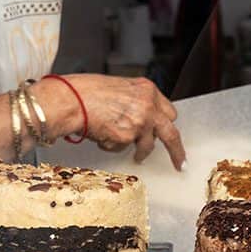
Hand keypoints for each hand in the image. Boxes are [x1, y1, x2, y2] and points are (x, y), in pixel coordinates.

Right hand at [46, 74, 185, 169]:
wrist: (70, 100)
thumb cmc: (86, 91)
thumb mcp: (120, 88)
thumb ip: (136, 102)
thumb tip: (142, 119)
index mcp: (147, 90)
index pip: (169, 112)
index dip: (167, 126)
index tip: (172, 136)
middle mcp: (148, 105)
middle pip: (171, 133)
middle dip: (176, 150)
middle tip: (180, 163)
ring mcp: (140, 123)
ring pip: (147, 146)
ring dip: (137, 151)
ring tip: (117, 143)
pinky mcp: (127, 138)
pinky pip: (123, 149)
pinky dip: (112, 145)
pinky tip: (100, 133)